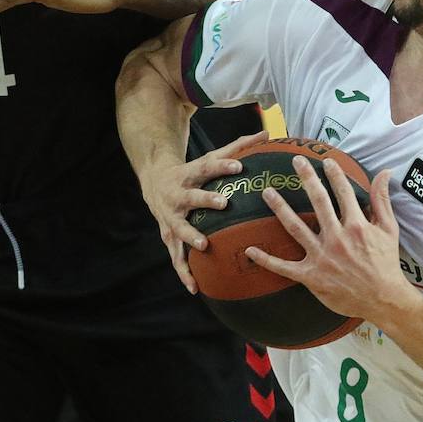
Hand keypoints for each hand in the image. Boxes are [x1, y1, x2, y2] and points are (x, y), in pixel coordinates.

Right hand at [146, 131, 268, 292]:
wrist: (154, 183)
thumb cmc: (193, 172)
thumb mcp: (210, 157)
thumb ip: (238, 147)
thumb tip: (268, 133)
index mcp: (190, 175)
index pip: (207, 168)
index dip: (222, 166)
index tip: (239, 166)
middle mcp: (178, 196)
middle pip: (192, 197)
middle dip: (206, 200)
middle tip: (224, 203)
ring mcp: (171, 217)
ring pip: (180, 228)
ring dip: (191, 237)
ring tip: (204, 245)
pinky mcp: (168, 236)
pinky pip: (176, 257)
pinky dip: (184, 272)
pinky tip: (195, 288)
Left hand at [246, 156, 412, 321]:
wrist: (383, 299)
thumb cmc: (386, 263)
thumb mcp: (389, 229)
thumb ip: (382, 200)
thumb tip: (384, 172)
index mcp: (356, 226)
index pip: (343, 193)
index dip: (334, 174)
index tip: (326, 160)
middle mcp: (337, 238)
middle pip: (318, 201)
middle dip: (307, 178)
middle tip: (296, 161)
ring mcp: (321, 257)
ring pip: (296, 227)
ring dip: (280, 208)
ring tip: (267, 192)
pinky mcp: (311, 276)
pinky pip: (284, 267)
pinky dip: (266, 259)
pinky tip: (251, 249)